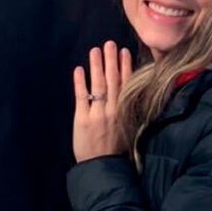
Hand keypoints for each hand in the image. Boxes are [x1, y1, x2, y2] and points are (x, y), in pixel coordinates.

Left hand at [72, 40, 132, 161]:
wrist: (103, 168)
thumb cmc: (117, 150)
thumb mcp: (130, 128)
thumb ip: (129, 109)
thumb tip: (132, 92)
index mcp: (125, 111)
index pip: (126, 84)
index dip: (125, 67)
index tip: (124, 51)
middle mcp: (113, 110)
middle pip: (112, 80)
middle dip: (111, 60)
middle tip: (109, 43)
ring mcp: (97, 114)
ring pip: (98, 85)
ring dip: (96, 66)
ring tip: (95, 50)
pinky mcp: (82, 119)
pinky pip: (81, 97)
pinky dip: (80, 82)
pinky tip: (79, 69)